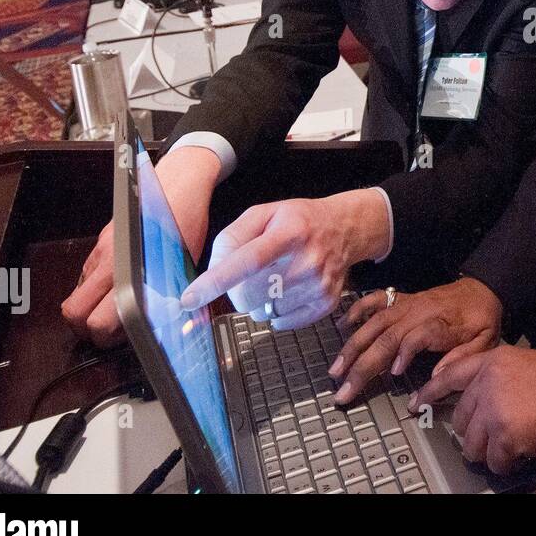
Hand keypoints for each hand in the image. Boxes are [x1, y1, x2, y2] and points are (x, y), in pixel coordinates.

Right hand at [62, 146, 216, 347]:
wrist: (179, 182)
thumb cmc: (186, 220)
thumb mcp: (183, 264)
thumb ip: (168, 295)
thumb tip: (164, 325)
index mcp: (128, 269)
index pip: (98, 320)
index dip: (106, 338)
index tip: (124, 338)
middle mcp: (107, 260)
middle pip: (72, 312)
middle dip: (85, 328)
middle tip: (111, 331)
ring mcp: (100, 250)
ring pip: (77, 292)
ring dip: (91, 306)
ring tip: (118, 307)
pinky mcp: (100, 241)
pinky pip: (86, 274)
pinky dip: (95, 287)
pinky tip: (118, 285)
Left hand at [181, 188, 389, 329]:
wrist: (346, 229)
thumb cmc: (299, 221)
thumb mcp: (264, 213)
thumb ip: (233, 236)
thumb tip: (214, 270)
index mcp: (289, 231)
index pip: (248, 260)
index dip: (215, 281)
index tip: (190, 298)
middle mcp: (307, 259)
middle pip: (249, 294)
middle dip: (236, 290)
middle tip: (248, 276)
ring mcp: (319, 285)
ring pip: (263, 311)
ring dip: (259, 300)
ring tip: (275, 279)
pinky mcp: (325, 303)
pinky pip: (281, 322)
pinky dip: (276, 311)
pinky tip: (287, 291)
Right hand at [329, 277, 501, 402]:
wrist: (482, 289)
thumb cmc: (481, 320)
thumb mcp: (484, 342)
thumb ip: (461, 359)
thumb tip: (435, 378)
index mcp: (440, 324)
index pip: (416, 337)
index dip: (404, 353)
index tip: (393, 373)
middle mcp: (418, 313)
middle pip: (386, 337)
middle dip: (363, 364)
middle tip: (344, 389)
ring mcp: (406, 305)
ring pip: (374, 324)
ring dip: (353, 346)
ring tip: (336, 369)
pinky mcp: (401, 299)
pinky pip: (375, 301)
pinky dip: (357, 310)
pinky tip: (342, 325)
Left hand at [412, 345, 535, 474]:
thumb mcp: (523, 364)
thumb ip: (496, 377)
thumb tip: (479, 404)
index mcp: (492, 361)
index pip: (451, 374)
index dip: (431, 391)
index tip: (416, 403)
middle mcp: (488, 382)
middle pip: (461, 419)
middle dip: (475, 434)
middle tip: (493, 438)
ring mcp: (495, 408)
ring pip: (473, 444)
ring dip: (489, 452)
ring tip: (508, 449)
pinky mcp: (506, 433)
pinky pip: (494, 461)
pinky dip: (505, 465)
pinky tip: (519, 456)